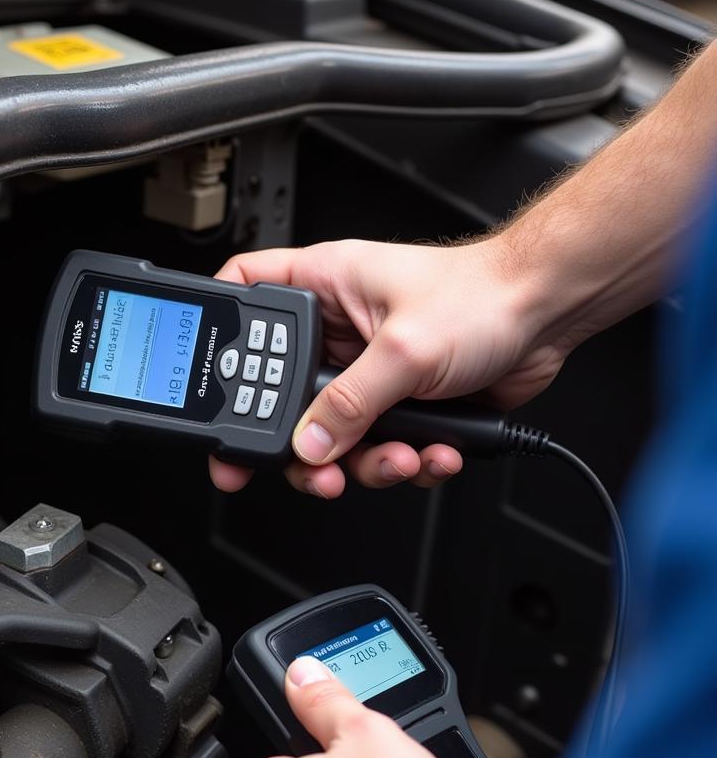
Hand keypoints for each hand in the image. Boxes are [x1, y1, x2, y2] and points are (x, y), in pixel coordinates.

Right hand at [210, 238, 569, 497]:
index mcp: (322, 287)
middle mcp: (335, 331)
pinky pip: (376, 447)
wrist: (547, 315)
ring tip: (399, 458)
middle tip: (311, 470)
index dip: (220, 341)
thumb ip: (351, 404)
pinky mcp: (396, 403)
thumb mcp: (404, 349)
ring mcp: (365, 371)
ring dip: (365, 463)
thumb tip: (309, 443)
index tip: (209, 389)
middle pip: (281, 395)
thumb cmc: (484, 296)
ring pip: (332, 436)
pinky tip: (431, 450)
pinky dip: (403, 460)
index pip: (245, 301)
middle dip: (302, 443)